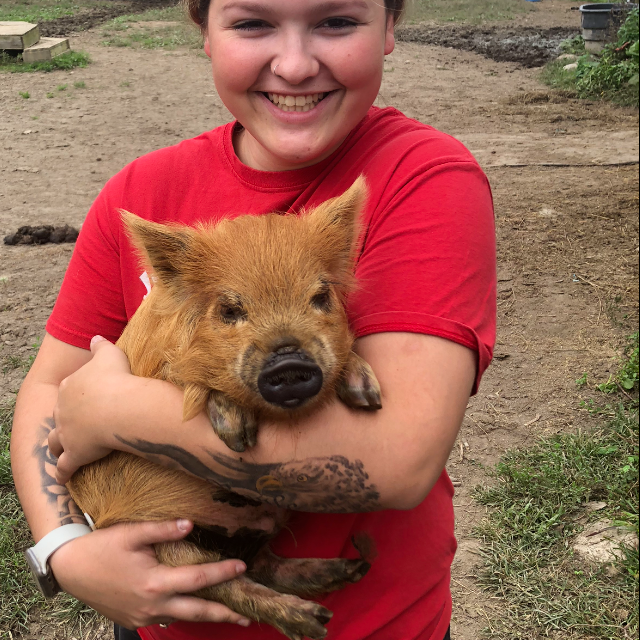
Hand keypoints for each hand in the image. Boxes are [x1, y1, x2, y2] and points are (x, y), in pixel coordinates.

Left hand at [49, 336, 132, 483]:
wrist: (120, 407)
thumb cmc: (117, 379)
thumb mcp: (110, 353)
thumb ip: (100, 345)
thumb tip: (94, 337)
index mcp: (69, 387)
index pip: (69, 391)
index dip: (75, 396)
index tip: (84, 399)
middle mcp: (63, 410)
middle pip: (59, 416)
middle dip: (63, 420)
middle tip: (73, 424)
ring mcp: (67, 433)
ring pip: (55, 441)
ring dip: (57, 446)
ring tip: (61, 450)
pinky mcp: (75, 453)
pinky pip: (65, 466)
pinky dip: (62, 472)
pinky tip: (62, 478)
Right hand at [49, 519, 250, 629]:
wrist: (70, 568)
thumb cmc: (101, 547)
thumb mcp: (131, 533)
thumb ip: (163, 529)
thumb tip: (191, 524)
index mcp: (154, 583)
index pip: (198, 580)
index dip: (223, 573)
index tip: (243, 566)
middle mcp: (152, 605)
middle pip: (197, 611)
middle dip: (224, 613)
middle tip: (249, 616)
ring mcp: (143, 616)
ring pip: (182, 618)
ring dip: (206, 616)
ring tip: (229, 614)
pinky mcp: (134, 620)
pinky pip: (165, 619)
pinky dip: (183, 614)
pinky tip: (193, 609)